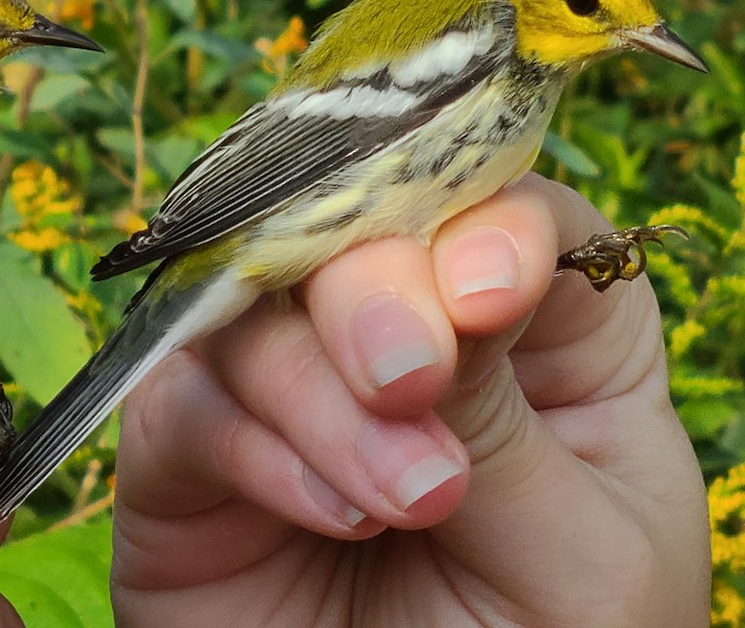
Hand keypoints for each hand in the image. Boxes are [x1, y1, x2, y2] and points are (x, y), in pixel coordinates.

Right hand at [112, 174, 710, 626]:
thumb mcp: (581, 555)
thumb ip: (512, 417)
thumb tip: (435, 286)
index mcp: (537, 341)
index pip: (501, 211)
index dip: (483, 222)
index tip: (481, 295)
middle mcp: (401, 338)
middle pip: (356, 230)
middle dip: (378, 293)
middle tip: (408, 382)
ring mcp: (285, 387)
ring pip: (257, 307)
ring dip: (322, 395)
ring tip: (397, 504)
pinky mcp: (191, 451)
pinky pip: (185, 400)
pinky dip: (251, 445)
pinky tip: (326, 515)